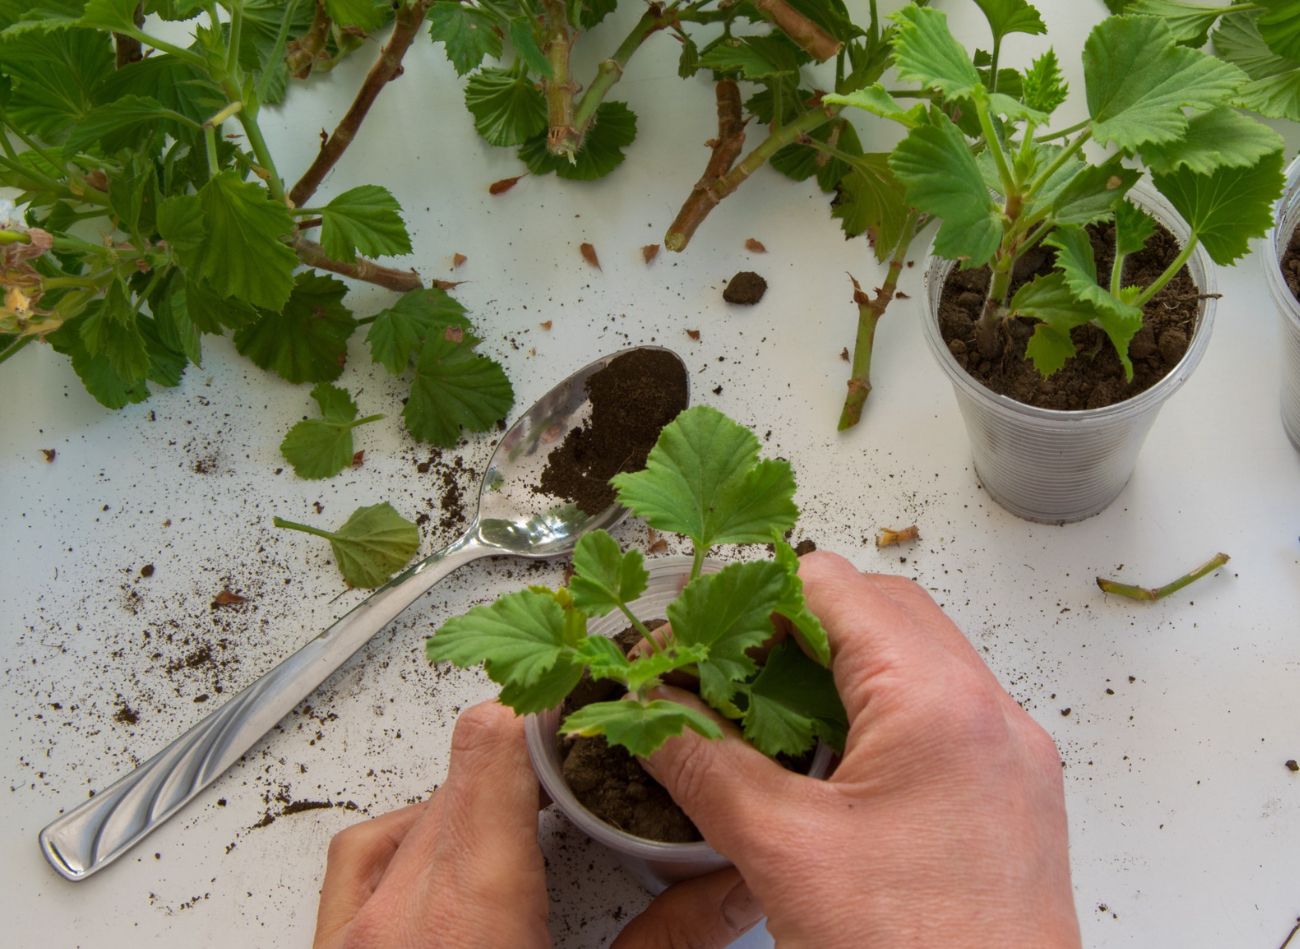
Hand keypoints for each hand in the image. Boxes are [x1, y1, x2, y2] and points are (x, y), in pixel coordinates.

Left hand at [312, 699, 761, 948]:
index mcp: (471, 915)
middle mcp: (399, 911)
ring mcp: (351, 934)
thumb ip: (669, 946)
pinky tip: (445, 869)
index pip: (490, 749)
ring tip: (520, 826)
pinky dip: (410, 843)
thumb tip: (730, 892)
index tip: (586, 714)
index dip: (543, 716)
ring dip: (467, 804)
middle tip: (578, 772)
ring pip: (410, 815)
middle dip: (524, 759)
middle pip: (459, 771)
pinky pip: (364, 860)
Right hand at [640, 550, 1081, 947]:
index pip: (832, 586)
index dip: (752, 595)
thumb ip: (702, 762)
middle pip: (878, 610)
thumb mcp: (783, 851)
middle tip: (726, 665)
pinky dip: (875, 713)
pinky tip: (825, 763)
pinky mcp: (1009, 795)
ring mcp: (1007, 754)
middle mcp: (989, 712)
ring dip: (835, 669)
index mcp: (937, 702)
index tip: (698, 631)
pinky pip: (938, 714)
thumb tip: (646, 709)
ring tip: (766, 712)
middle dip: (792, 624)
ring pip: (913, 660)